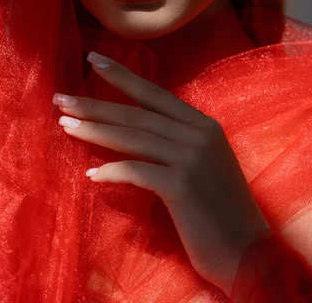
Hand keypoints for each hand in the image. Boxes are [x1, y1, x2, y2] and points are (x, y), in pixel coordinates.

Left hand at [53, 51, 271, 295]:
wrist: (250, 253)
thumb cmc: (221, 210)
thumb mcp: (203, 164)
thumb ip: (175, 142)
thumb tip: (132, 131)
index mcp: (203, 124)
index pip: (154, 93)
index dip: (122, 76)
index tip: (93, 59)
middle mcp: (198, 134)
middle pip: (136, 114)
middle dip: (95, 104)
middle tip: (61, 98)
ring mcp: (191, 158)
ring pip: (132, 138)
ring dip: (95, 131)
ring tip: (65, 125)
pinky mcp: (182, 185)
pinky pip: (137, 171)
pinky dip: (112, 172)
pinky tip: (92, 176)